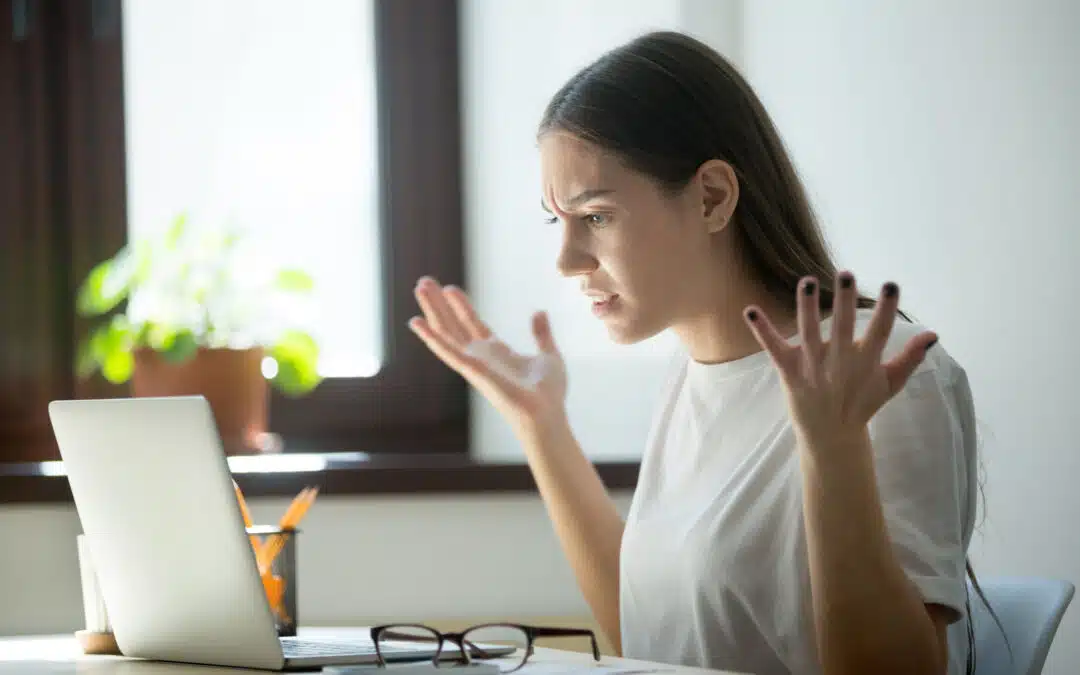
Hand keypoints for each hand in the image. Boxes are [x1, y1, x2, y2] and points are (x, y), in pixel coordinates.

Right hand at [408, 277, 568, 432]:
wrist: (547, 413)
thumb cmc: (549, 394)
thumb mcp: (548, 355)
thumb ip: (541, 334)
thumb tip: (539, 311)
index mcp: (497, 352)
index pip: (472, 324)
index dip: (460, 305)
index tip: (449, 288)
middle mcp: (481, 357)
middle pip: (453, 324)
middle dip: (438, 303)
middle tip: (424, 281)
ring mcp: (474, 363)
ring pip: (446, 331)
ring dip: (432, 309)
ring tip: (419, 287)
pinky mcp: (472, 370)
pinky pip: (447, 351)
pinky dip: (430, 336)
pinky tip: (416, 322)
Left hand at [742, 271, 937, 445]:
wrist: (831, 435)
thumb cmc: (862, 403)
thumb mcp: (890, 383)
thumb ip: (910, 357)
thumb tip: (933, 334)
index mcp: (866, 361)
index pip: (881, 331)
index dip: (886, 309)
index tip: (891, 285)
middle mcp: (839, 361)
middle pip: (843, 327)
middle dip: (845, 301)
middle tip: (845, 274)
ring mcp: (813, 365)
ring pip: (809, 332)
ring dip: (807, 307)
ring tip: (807, 282)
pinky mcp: (789, 371)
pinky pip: (774, 348)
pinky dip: (762, 330)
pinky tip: (750, 310)